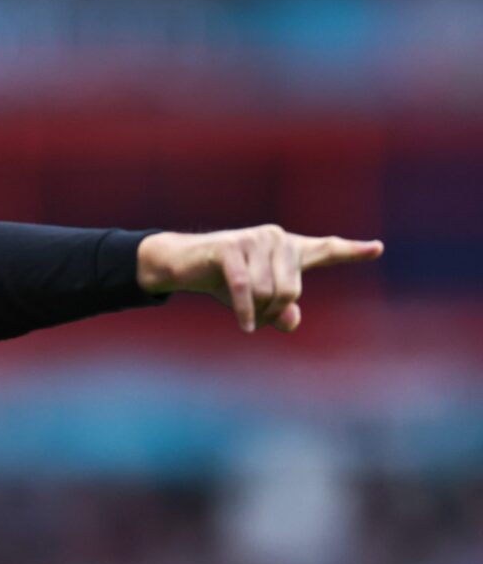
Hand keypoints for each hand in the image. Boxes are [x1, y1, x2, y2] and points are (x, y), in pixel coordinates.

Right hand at [136, 224, 383, 332]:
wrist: (185, 264)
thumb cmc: (224, 281)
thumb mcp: (257, 303)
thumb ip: (281, 313)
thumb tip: (291, 320)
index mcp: (288, 249)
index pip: (326, 250)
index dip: (353, 251)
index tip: (377, 248)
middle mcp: (276, 238)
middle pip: (292, 289)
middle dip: (274, 310)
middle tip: (257, 314)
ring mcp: (254, 239)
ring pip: (269, 291)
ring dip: (256, 310)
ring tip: (244, 310)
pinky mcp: (231, 247)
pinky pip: (245, 288)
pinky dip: (244, 311)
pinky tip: (245, 325)